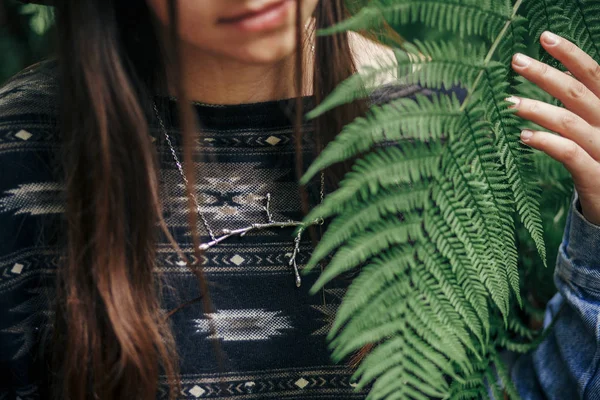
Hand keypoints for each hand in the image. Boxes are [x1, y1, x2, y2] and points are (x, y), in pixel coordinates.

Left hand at [508, 31, 599, 224]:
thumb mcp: (596, 129)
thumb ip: (582, 105)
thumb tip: (559, 77)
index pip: (593, 74)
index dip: (570, 55)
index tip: (545, 37)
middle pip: (576, 93)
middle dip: (545, 75)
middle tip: (516, 61)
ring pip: (569, 122)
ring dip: (537, 109)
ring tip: (510, 102)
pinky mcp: (596, 177)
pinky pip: (569, 154)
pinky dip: (546, 142)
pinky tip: (523, 136)